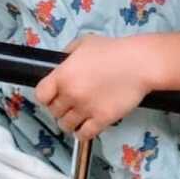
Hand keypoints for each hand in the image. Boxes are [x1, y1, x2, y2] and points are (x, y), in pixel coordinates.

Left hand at [34, 35, 150, 140]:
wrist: (138, 63)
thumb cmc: (112, 50)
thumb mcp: (84, 43)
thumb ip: (68, 54)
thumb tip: (61, 64)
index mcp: (63, 75)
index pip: (41, 95)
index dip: (46, 96)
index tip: (52, 95)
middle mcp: (70, 94)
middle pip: (53, 111)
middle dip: (59, 107)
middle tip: (69, 103)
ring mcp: (85, 109)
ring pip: (66, 125)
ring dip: (70, 121)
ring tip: (77, 115)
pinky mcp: (101, 120)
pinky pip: (83, 135)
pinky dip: (82, 132)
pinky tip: (86, 125)